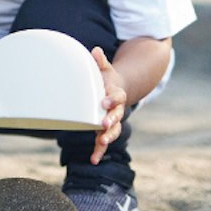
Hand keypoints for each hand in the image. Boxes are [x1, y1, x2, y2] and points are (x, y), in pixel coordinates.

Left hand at [91, 46, 126, 164]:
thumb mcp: (104, 69)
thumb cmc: (106, 79)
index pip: (117, 97)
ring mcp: (112, 121)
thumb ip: (100, 62)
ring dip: (107, 137)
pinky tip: (93, 160)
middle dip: (111, 121)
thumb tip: (94, 50)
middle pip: (117, 117)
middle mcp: (117, 110)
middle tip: (103, 124)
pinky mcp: (104, 130)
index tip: (105, 102)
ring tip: (100, 143)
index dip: (112, 100)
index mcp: (116, 94)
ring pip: (113, 131)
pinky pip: (102, 141)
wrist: (115, 92)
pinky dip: (98, 151)